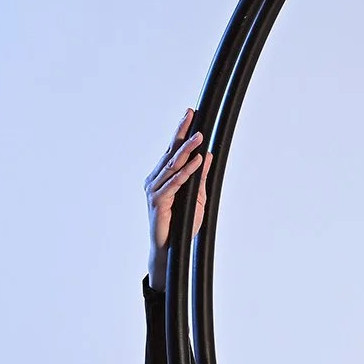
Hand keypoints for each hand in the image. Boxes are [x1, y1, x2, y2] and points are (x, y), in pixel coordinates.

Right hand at [145, 107, 210, 276]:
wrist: (171, 250)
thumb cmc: (181, 226)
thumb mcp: (196, 198)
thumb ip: (200, 177)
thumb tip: (208, 156)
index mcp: (163, 176)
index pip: (173, 149)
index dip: (181, 131)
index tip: (190, 113)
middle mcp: (156, 179)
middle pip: (171, 151)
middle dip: (181, 132)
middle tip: (191, 114)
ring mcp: (155, 189)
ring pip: (173, 165)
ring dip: (187, 150)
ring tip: (199, 136)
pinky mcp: (158, 201)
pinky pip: (174, 183)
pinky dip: (186, 172)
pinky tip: (197, 162)